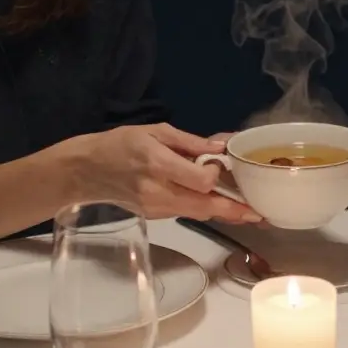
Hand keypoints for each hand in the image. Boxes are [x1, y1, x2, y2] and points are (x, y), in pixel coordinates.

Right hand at [73, 123, 260, 223]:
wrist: (88, 171)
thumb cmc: (121, 144)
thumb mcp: (156, 132)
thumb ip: (190, 141)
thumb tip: (220, 148)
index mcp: (160, 165)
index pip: (200, 182)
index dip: (216, 176)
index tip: (219, 165)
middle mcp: (159, 191)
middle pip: (205, 207)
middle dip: (234, 211)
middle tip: (258, 213)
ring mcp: (156, 208)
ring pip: (198, 213)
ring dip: (222, 211)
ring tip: (246, 210)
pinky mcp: (155, 216)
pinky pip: (186, 212)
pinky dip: (204, 208)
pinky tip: (217, 203)